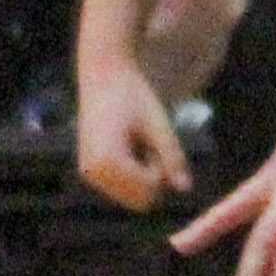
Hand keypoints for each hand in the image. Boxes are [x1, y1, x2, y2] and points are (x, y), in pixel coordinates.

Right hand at [75, 56, 194, 213]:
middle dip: (153, 177)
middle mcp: (92, 173)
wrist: (103, 74)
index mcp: (107, 162)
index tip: (155, 140)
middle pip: (140, 201)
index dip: (162, 167)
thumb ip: (171, 156)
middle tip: (148, 142)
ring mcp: (89, 174)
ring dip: (143, 175)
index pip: (148, 190)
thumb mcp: (158, 123)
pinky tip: (128, 145)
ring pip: (131, 197)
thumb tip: (186, 188)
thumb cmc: (133, 94)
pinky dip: (133, 172)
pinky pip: (122, 187)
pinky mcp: (91, 171)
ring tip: (137, 141)